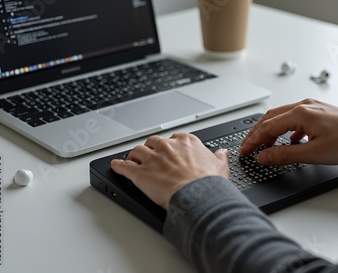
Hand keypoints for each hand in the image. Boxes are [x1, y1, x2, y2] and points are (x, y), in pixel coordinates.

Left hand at [111, 133, 229, 208]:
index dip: (170, 146)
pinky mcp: (140, 173)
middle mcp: (167, 146)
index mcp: (186, 142)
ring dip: (134, 156)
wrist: (198, 195)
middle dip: (151, 149)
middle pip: (153, 142)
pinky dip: (118, 166)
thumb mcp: (221, 167)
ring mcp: (152, 159)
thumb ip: (219, 157)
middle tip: (151, 157)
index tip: (170, 152)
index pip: (174, 138)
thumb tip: (222, 153)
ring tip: (133, 160)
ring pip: (137, 151)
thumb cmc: (208, 183)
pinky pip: (124, 166)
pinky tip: (115, 166)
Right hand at [239, 98, 337, 164]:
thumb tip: (264, 156)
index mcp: (301, 113)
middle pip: (271, 118)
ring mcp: (313, 107)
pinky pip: (295, 119)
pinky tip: (290, 142)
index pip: (267, 126)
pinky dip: (286, 130)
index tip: (244, 151)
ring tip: (266, 146)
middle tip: (248, 147)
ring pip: (283, 117)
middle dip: (257, 133)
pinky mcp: (320, 112)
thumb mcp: (313, 153)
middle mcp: (305, 106)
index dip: (252, 140)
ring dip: (271, 131)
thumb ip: (284, 154)